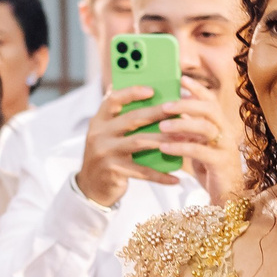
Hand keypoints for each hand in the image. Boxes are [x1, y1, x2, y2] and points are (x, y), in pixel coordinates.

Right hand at [75, 84, 199, 206]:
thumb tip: (143, 91)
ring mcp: (105, 152)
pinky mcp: (113, 170)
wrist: (91, 187)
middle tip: (178, 110)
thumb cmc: (108, 155)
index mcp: (99, 120)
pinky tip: (175, 178)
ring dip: (164, 140)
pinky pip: (142, 171)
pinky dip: (160, 175)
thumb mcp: (108, 134)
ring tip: (185, 140)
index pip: (113, 100)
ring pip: (139, 142)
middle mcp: (100, 134)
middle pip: (132, 119)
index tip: (152, 90)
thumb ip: (121, 117)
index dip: (132, 93)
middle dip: (157, 113)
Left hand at [160, 82, 246, 201]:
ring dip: (181, 125)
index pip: (211, 101)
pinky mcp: (221, 164)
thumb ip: (188, 130)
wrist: (226, 198)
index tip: (181, 78)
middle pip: (210, 109)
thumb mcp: (197, 145)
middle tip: (165, 106)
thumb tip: (169, 113)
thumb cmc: (210, 169)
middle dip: (186, 104)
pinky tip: (164, 147)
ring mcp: (226, 148)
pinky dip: (180, 147)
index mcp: (221, 126)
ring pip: (206, 128)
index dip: (197, 89)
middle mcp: (226, 133)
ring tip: (161, 126)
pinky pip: (199, 151)